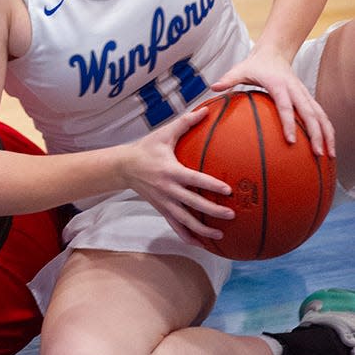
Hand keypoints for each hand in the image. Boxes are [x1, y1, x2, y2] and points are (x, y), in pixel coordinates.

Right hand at [122, 107, 234, 244]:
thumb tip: (206, 110)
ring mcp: (164, 202)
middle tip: (231, 215)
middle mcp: (168, 190)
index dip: (210, 185)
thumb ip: (185, 122)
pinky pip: (175, 226)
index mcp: (171, 171)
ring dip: (202, 230)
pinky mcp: (161, 209)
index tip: (227, 190)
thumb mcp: (164, 134)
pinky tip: (201, 244)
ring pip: (185, 221)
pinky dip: (188, 236)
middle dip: (212, 211)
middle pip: (193, 204)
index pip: (194, 180)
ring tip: (220, 235)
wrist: (123, 167)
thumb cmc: (146, 148)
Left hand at [211, 48, 334, 157]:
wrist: (275, 52)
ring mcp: (304, 94)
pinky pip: (320, 115)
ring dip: (327, 134)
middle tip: (317, 154)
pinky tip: (328, 145)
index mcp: (279, 85)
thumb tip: (213, 87)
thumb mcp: (241, 69)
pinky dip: (326, 129)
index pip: (286, 106)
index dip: (288, 123)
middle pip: (310, 114)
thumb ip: (229, 79)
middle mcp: (295, 90)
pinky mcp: (307, 98)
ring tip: (329, 155)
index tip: (290, 141)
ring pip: (320, 115)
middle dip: (316, 134)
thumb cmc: (256, 64)